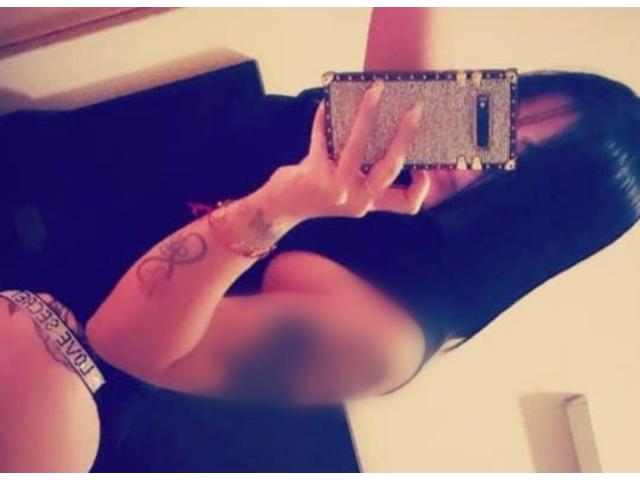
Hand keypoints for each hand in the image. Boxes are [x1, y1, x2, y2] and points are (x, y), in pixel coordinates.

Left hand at [261, 81, 430, 222]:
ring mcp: (336, 189)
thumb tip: (385, 122)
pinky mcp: (314, 175)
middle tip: (415, 109)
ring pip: (358, 148)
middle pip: (391, 167)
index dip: (423, 187)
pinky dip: (324, 119)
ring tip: (375, 91)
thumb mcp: (347, 188)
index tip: (427, 165)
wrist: (280, 209)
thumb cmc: (318, 191)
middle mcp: (358, 200)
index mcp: (371, 202)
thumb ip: (366, 170)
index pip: (407, 204)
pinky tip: (325, 104)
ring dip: (367, 115)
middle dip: (405, 135)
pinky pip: (323, 139)